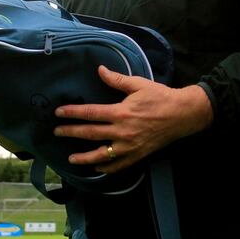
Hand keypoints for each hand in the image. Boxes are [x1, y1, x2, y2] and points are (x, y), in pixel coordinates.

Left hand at [52, 65, 213, 172]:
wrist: (182, 115)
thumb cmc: (160, 97)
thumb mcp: (138, 84)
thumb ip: (117, 79)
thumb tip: (100, 70)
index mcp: (121, 112)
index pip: (90, 113)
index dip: (73, 113)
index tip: (59, 113)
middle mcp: (122, 131)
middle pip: (91, 134)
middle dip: (71, 133)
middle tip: (57, 133)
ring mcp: (130, 146)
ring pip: (102, 155)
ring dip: (85, 158)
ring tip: (71, 159)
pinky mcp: (138, 154)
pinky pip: (119, 165)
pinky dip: (107, 168)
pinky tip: (97, 168)